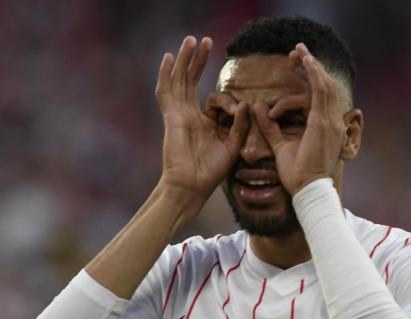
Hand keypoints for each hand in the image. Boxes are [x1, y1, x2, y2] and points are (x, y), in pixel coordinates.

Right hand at [155, 36, 248, 202]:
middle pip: (191, 80)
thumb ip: (239, 125)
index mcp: (204, 122)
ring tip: (191, 40)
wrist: (192, 186)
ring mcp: (178, 114)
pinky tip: (171, 57)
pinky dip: (167, 74)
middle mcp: (189, 114)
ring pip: (179, 80)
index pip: (212, 97)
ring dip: (185, 60)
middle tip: (205, 40)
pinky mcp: (171, 117)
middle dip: (198, 60)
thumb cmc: (211, 172)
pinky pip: (166, 91)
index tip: (234, 102)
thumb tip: (244, 103)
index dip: (224, 96)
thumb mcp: (233, 145)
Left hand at [253, 43, 346, 195]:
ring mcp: (331, 121)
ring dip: (311, 66)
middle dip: (311, 66)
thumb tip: (258, 108)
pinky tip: (305, 61)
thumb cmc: (297, 174)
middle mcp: (332, 122)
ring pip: (324, 84)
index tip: (293, 67)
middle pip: (325, 86)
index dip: (309, 79)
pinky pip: (320, 92)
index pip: (319, 96)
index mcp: (325, 127)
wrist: (308, 190)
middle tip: (296, 51)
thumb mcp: (280, 146)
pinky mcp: (323, 122)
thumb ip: (270, 127)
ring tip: (298, 51)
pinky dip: (313, 74)